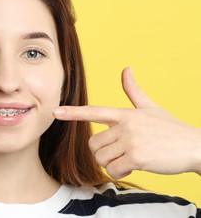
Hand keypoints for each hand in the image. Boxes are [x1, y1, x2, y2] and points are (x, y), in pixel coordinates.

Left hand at [53, 67, 200, 179]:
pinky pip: (113, 170)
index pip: (94, 111)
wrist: (195, 146)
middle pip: (93, 144)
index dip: (73, 113)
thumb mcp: (150, 107)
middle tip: (121, 152)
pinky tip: (134, 167)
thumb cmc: (170, 129)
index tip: (55, 112)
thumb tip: (126, 69)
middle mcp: (125, 125)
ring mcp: (131, 141)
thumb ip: (133, 91)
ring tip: (129, 158)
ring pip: (102, 158)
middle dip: (103, 152)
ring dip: (112, 164)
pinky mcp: (137, 157)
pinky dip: (120, 172)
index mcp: (125, 114)